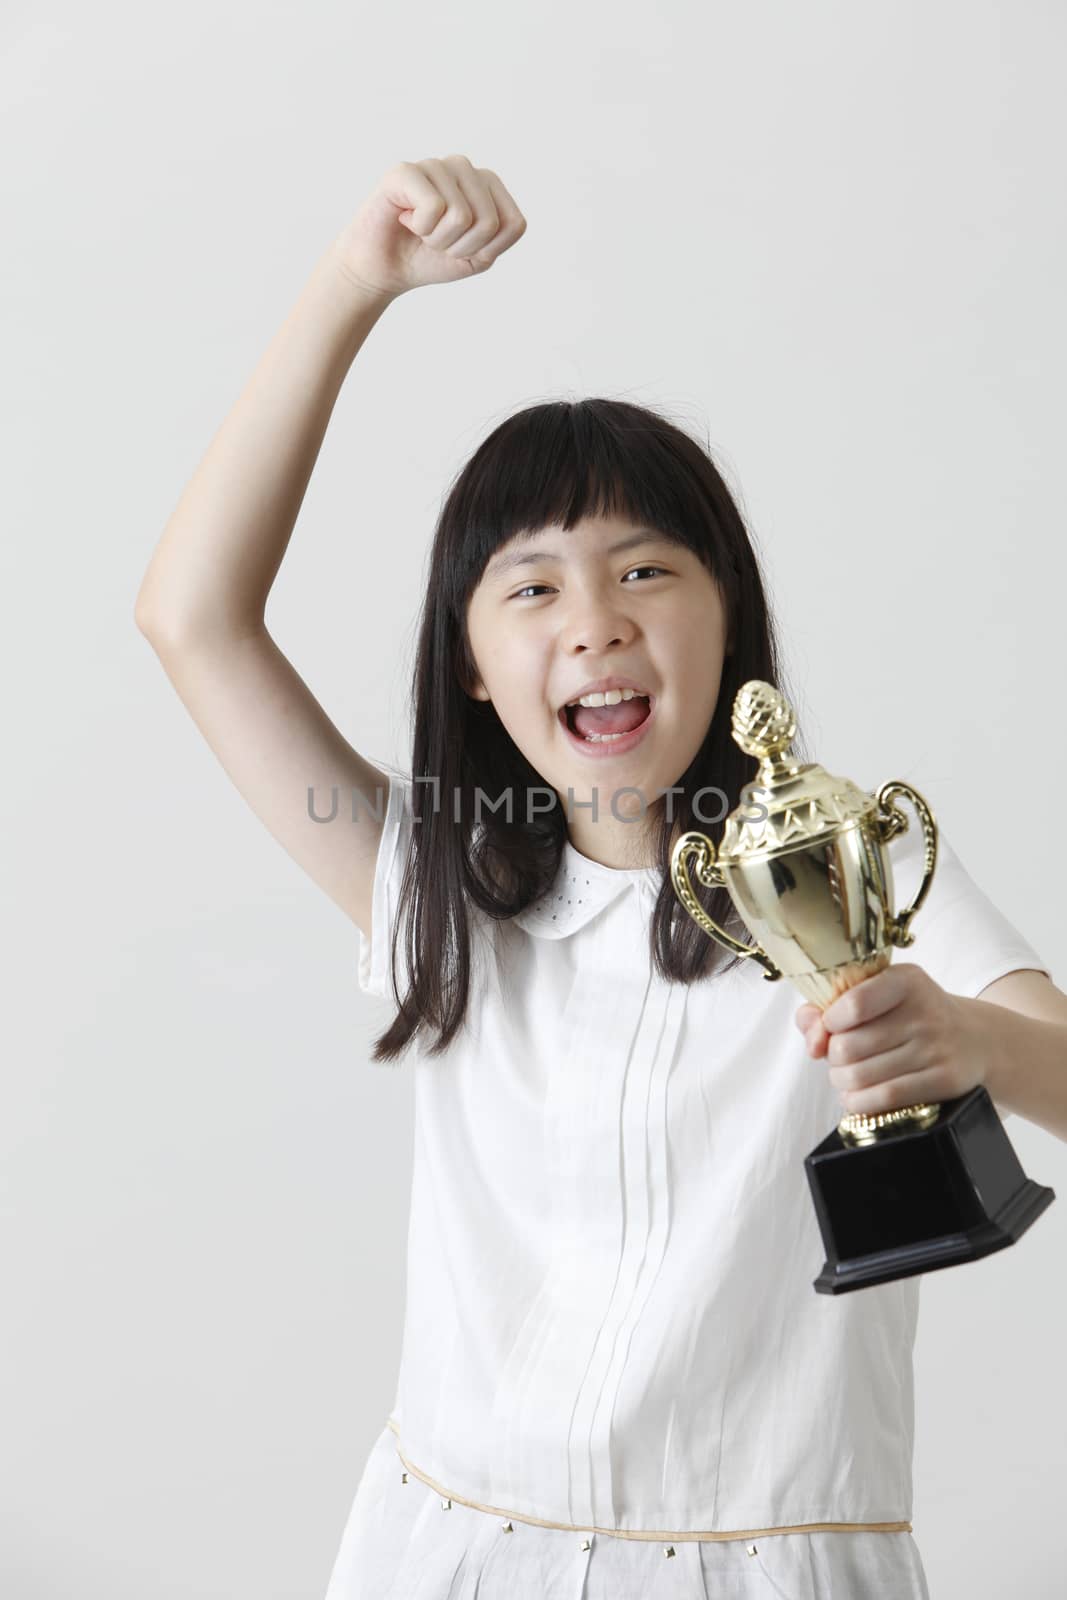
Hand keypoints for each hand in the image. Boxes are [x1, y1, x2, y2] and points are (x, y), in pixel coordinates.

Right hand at [329, 153, 526, 301]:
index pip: (514, 225)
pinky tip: (406, 218)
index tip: (462, 247)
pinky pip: (434, 207)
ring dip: (438, 239)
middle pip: (489, 222)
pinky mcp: (406, 170)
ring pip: (461, 216)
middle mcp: (464, 166)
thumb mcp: (478, 257)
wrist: (383, 269)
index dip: (487, 250)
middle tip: (436, 240)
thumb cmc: (429, 258)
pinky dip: (421, 227)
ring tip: (421, 229)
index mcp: (487, 185)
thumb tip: (493, 209)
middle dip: (461, 247)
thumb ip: (501, 234)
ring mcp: (436, 165)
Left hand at [794, 962, 988, 1116]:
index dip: (829, 1022)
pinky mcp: (945, 1080)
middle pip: (847, 1047)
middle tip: (842, 1057)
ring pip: (860, 1076)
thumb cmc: (911, 1017)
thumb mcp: (878, 996)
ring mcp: (937, 1048)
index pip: (852, 1004)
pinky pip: (884, 1098)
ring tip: (849, 1075)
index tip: (833, 1026)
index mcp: (905, 980)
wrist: (974, 1041)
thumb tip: (812, 1040)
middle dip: (833, 1057)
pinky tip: (859, 1095)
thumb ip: (828, 1008)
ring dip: (842, 1081)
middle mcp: (925, 1012)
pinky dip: (859, 1102)